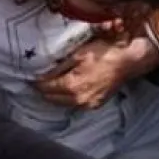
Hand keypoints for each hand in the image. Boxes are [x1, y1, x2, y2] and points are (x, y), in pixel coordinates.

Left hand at [37, 37, 158, 109]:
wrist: (127, 61)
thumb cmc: (103, 53)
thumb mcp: (77, 55)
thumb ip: (59, 67)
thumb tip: (42, 74)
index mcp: (71, 86)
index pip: (46, 88)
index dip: (37, 82)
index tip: (30, 77)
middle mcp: (78, 99)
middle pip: (52, 99)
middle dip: (44, 90)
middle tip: (38, 81)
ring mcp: (87, 104)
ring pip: (63, 103)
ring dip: (56, 95)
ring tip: (51, 84)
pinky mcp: (95, 105)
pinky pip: (75, 103)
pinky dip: (68, 98)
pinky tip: (68, 89)